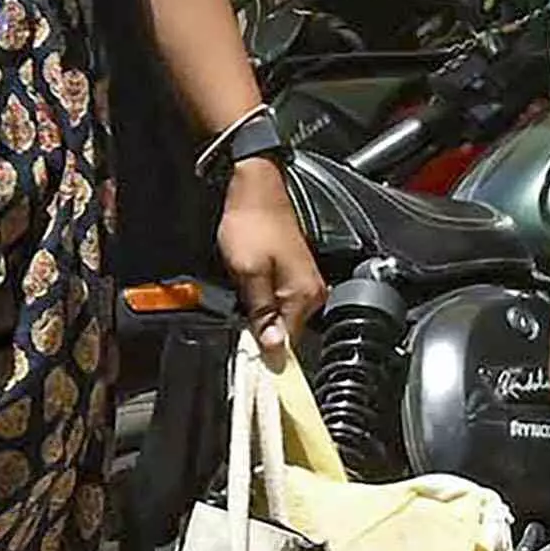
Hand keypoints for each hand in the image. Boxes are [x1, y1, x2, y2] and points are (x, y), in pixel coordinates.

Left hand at [217, 160, 326, 360]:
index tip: (248, 361)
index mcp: (303, 296)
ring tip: (241, 307)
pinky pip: (280, 302)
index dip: (266, 354)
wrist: (255, 189)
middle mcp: (312, 293)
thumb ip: (261, 311)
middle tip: (237, 329)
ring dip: (261, 320)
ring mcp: (305, 283)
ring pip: (282, 317)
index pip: (289, 342)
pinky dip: (264, 305)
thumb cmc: (250, 224)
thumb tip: (273, 346)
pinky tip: (248, 296)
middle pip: (287, 332)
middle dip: (262, 335)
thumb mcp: (248, 272)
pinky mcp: (294, 274)